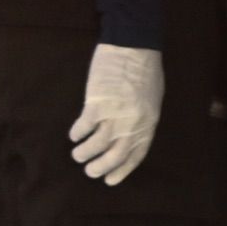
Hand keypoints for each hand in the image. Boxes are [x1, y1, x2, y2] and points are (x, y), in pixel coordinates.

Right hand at [69, 44, 166, 184]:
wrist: (134, 45)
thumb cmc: (145, 71)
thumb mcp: (152, 99)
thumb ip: (141, 119)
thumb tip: (128, 136)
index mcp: (148, 122)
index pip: (136, 155)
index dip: (122, 170)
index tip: (110, 180)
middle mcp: (133, 123)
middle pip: (114, 156)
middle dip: (100, 168)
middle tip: (89, 171)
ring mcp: (115, 115)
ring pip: (95, 146)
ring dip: (84, 154)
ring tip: (77, 154)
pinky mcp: (97, 104)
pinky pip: (83, 127)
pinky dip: (77, 134)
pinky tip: (74, 135)